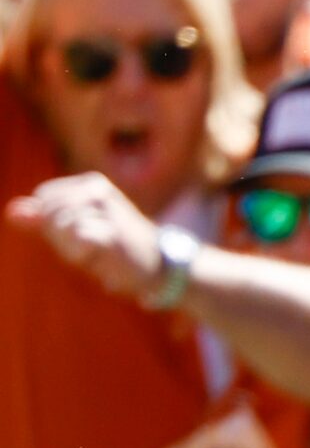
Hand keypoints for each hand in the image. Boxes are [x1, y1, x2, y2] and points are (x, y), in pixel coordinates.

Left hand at [7, 173, 164, 301]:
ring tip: (96, 251)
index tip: (80, 230)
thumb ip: (41, 217)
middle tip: (89, 244)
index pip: (43, 198)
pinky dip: (80, 253)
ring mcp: (107, 211)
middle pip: (48, 214)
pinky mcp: (112, 234)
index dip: (52, 221)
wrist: (156, 264)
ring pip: (59, 228)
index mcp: (90, 182)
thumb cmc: (112, 245)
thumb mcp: (74, 227)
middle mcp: (99, 190)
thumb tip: (11, 210)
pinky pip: (75, 240)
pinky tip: (97, 256)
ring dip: (71, 249)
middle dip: (60, 237)